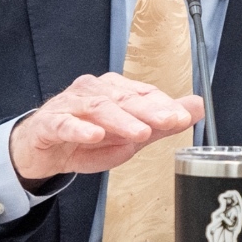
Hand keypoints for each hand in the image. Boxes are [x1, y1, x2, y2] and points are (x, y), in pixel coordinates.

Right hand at [10, 72, 203, 184]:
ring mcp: (70, 104)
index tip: (183, 117)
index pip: (144, 93)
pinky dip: (79, 129)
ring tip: (140, 132)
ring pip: (98, 108)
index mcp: (116, 90)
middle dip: (150, 110)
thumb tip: (198, 106)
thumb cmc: (88, 139)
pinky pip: (64, 123)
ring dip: (121, 120)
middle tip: (169, 121)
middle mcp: (94, 91)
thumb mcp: (130, 135)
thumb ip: (162, 122)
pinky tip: (94, 135)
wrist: (43, 151)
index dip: (165, 105)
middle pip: (125, 98)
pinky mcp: (49, 123)